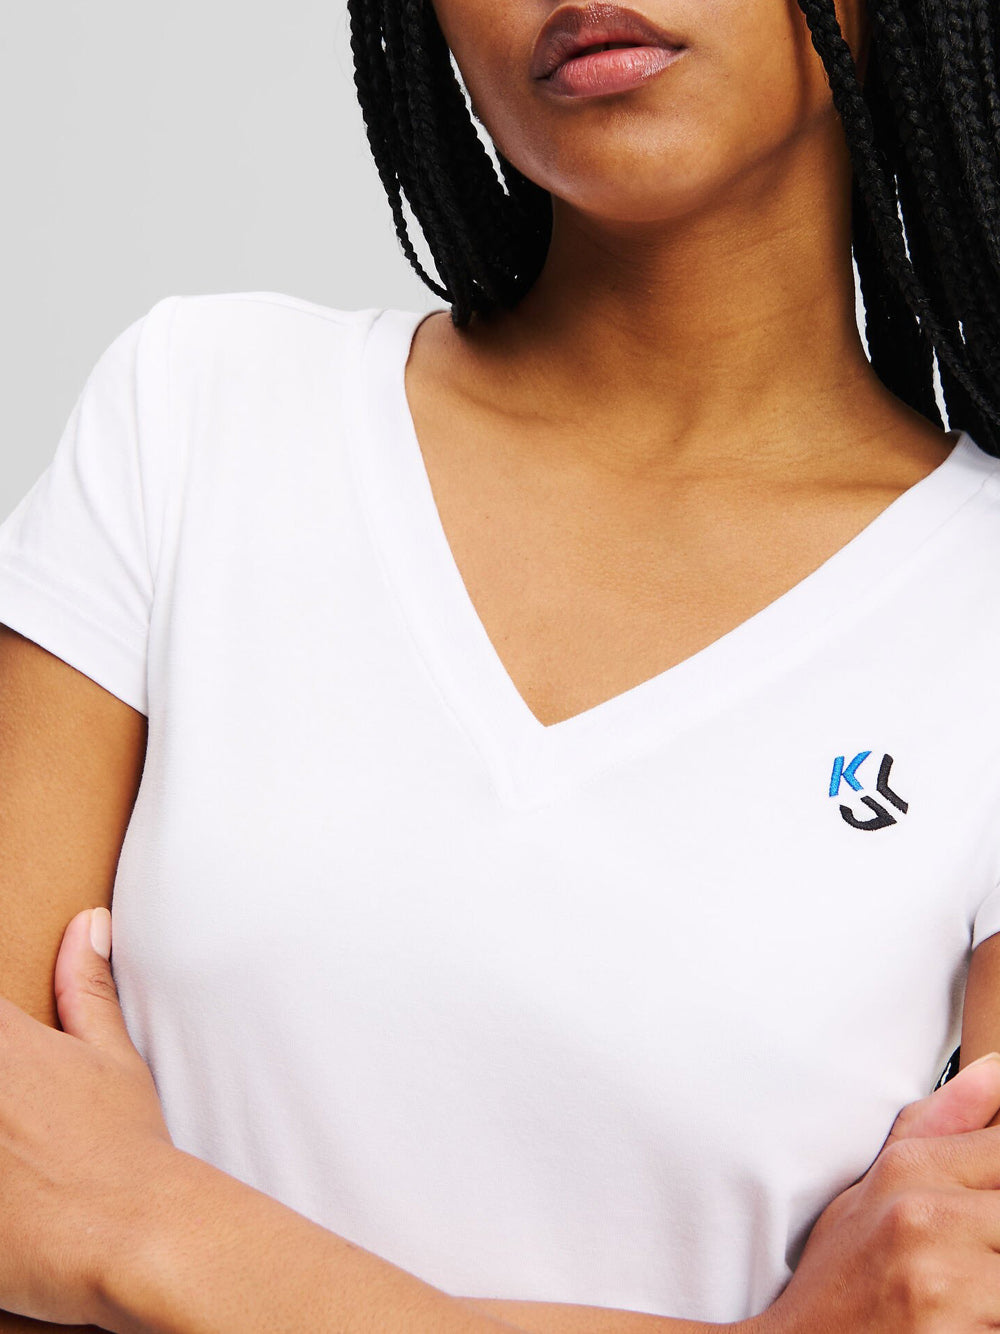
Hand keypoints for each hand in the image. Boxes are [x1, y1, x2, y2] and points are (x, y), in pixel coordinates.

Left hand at [0, 907, 176, 1327]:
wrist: (133, 1234)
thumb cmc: (126, 1145)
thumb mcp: (112, 1055)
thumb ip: (87, 987)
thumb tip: (88, 922)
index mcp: (2, 1039)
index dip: (0, 1035)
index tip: (15, 1079)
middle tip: (15, 1116)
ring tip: (14, 1147)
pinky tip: (6, 1184)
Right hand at [761, 1054, 999, 1333]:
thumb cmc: (839, 1281)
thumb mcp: (870, 1193)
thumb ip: (940, 1128)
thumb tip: (999, 1067)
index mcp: (908, 1170)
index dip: (999, 1181)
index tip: (982, 1214)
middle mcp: (923, 1216)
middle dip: (998, 1241)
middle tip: (975, 1255)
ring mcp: (941, 1280)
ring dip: (996, 1285)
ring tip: (971, 1290)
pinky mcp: (953, 1333)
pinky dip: (989, 1314)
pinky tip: (963, 1313)